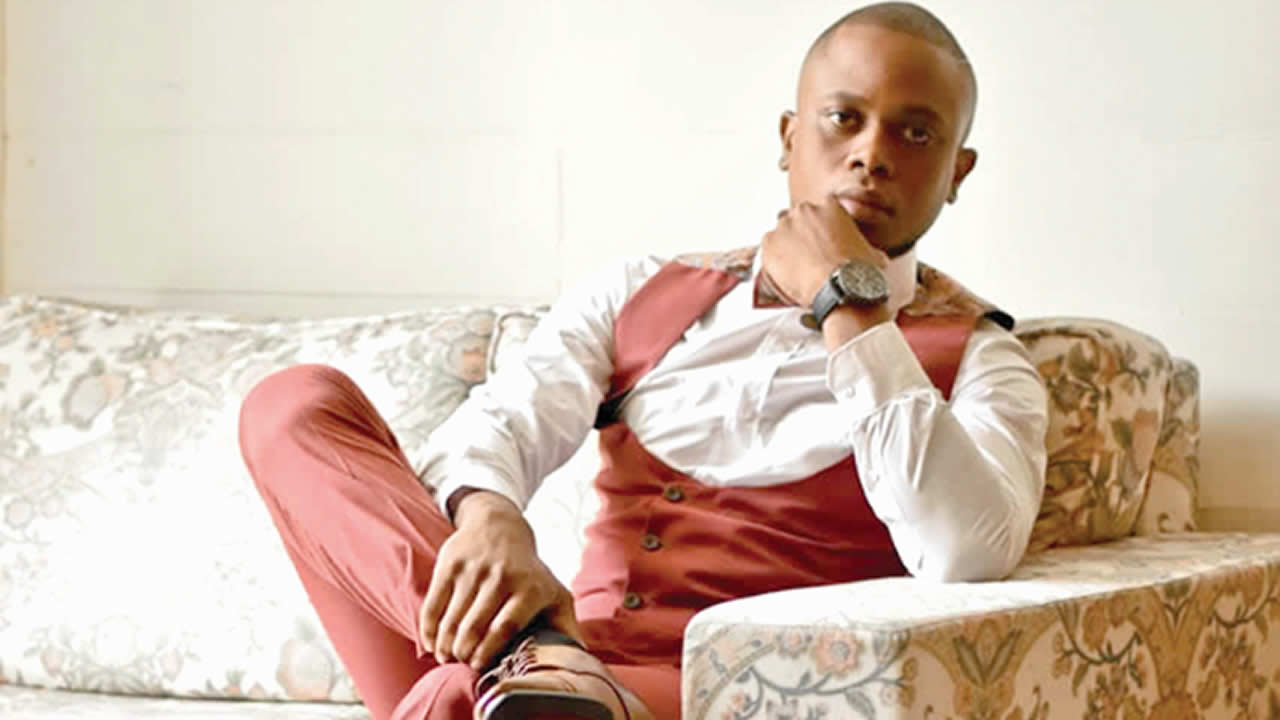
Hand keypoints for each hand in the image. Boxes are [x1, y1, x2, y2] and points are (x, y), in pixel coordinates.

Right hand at [419, 490, 582, 670]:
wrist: (500, 525)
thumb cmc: (530, 572)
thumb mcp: (555, 592)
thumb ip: (566, 627)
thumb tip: (575, 662)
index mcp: (529, 588)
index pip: (506, 626)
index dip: (489, 651)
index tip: (479, 666)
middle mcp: (501, 577)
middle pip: (475, 626)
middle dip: (464, 653)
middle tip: (461, 664)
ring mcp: (473, 570)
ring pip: (452, 619)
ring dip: (446, 645)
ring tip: (448, 657)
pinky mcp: (450, 564)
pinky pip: (433, 605)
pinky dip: (429, 630)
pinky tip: (433, 643)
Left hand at [761, 193, 888, 307]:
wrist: (841, 289)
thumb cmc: (859, 273)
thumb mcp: (872, 254)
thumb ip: (864, 248)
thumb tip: (873, 257)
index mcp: (830, 206)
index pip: (819, 213)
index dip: (818, 230)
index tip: (819, 244)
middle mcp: (805, 210)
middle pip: (796, 220)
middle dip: (800, 236)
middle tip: (807, 258)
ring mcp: (784, 225)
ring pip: (780, 234)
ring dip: (785, 248)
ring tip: (795, 269)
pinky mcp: (769, 243)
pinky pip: (767, 249)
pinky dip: (772, 260)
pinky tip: (783, 274)